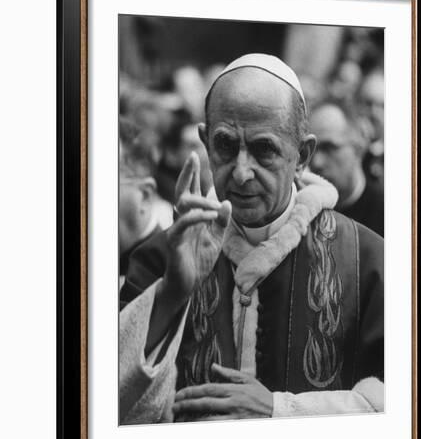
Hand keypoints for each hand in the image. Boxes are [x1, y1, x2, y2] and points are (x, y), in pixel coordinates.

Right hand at [163, 152, 230, 305]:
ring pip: (182, 202)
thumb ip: (222, 220)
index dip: (195, 173)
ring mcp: (178, 227)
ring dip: (200, 199)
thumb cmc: (200, 259)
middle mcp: (183, 217)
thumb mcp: (217, 237)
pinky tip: (210, 214)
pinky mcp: (174, 239)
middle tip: (192, 155)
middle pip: (183, 189)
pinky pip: (184, 223)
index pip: (193, 189)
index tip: (198, 154)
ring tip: (215, 203)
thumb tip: (226, 201)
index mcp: (193, 215)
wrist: (189, 284)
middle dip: (188, 172)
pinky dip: (198, 216)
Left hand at [172, 363, 272, 420]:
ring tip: (180, 419)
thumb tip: (214, 366)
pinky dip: (206, 428)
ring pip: (209, 419)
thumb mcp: (247, 379)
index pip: (208, 389)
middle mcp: (233, 402)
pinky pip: (218, 428)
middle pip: (205, 403)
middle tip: (174, 407)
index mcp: (234, 389)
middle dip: (187, 404)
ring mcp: (235, 416)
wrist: (278, 412)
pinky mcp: (237, 427)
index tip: (179, 394)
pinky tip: (196, 428)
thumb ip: (229, 373)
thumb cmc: (261, 395)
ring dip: (193, 419)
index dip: (191, 391)